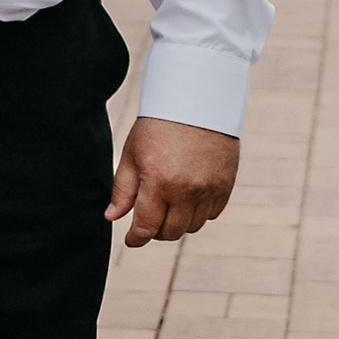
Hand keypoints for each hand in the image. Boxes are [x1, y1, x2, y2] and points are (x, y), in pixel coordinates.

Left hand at [106, 113, 239, 248]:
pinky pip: (212, 214)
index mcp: (158, 182)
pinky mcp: (225, 185)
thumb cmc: (158, 125)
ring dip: (178, 222)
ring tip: (169, 204)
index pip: (146, 227)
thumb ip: (123, 189)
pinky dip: (199, 212)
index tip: (131, 239)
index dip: (136, 238)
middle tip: (149, 218)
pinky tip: (189, 196)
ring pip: (192, 226)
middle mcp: (186, 190)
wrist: (196, 99)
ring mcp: (209, 189)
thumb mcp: (133, 154)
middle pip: (170, 232)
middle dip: (156, 230)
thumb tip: (112, 217)